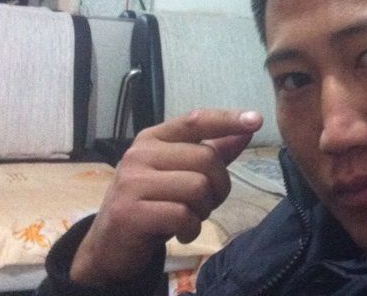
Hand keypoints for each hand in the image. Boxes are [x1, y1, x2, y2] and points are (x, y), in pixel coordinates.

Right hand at [70, 109, 262, 284]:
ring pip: (198, 187)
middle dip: (218, 187)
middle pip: (207, 159)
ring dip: (203, 210)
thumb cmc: (153, 203)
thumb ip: (213, 150)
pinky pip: (182, 214)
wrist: (110, 246)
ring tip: (188, 217)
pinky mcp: (129, 211)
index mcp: (154, 137)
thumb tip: (247, 129)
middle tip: (205, 203)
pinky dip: (191, 228)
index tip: (256, 120)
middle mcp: (140, 152)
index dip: (228, 119)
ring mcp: (132, 181)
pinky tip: (181, 232)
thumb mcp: (181, 173)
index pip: (196, 121)